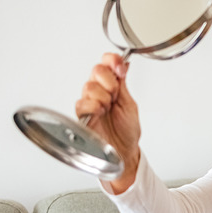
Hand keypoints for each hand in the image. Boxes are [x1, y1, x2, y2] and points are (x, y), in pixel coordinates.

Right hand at [76, 52, 140, 188]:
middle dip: (109, 80)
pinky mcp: (82, 115)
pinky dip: (93, 106)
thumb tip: (123, 64)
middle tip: (115, 94)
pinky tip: (100, 113)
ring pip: (89, 86)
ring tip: (108, 109)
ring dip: (103, 97)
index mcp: (112, 86)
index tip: (120, 68)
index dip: (112, 60)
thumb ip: (123, 85)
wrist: (124, 151)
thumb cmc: (127, 131)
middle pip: (96, 70)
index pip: (107, 63)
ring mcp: (90, 102)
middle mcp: (99, 92)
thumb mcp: (129, 104)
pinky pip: (82, 103)